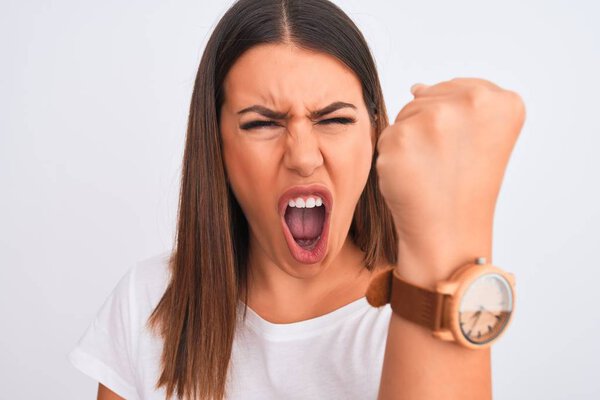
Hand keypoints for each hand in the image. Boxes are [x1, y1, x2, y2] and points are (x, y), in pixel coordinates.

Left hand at [375, 78, 525, 277]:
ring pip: (406, 115)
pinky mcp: (400, 138)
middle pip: (427, 97)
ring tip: (431, 169)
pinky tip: (412, 176)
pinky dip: (393, 156)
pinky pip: (387, 135)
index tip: (463, 150)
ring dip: (410, 141)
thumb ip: (457, 103)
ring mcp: (434, 120)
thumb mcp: (481, 136)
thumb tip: (416, 87)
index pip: (455, 87)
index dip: (452, 122)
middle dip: (429, 129)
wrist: (449, 232)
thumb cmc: (465, 187)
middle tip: (446, 164)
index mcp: (502, 101)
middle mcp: (471, 103)